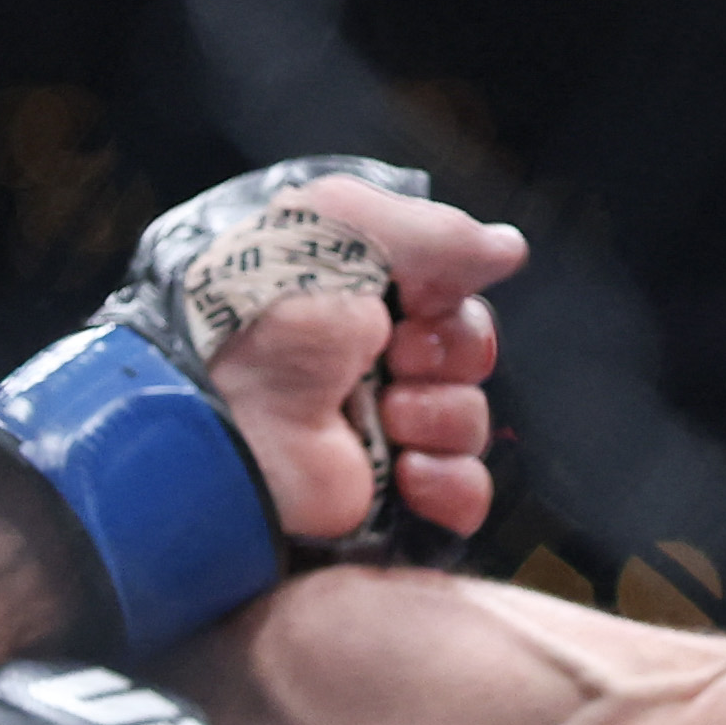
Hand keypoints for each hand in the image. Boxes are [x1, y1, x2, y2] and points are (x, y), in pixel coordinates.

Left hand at [0, 155, 526, 658]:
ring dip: (444, 414)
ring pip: (470, 424)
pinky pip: (463, 499)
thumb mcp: (340, 223)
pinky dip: (454, 485)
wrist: (214, 403)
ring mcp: (375, 435)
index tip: (420, 295)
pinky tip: (412, 471)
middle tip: (397, 354)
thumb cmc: (262, 304)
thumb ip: (435, 232)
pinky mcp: (379, 501)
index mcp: (359, 297)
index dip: (451, 297)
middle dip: (452, 351)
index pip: (450, 296)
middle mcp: (369, 364)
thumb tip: (510, 249)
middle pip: (470, 356)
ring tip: (388, 413)